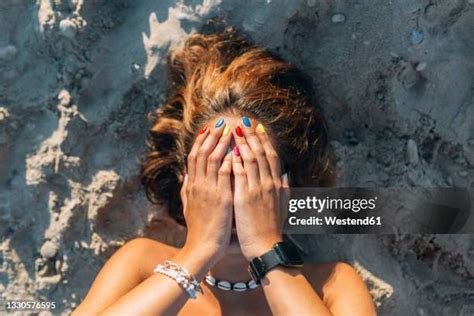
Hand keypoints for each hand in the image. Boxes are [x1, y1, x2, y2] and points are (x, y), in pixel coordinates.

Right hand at [180, 122, 232, 263]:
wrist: (202, 246)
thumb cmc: (198, 228)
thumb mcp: (187, 206)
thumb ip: (186, 189)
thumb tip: (186, 175)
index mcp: (191, 186)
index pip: (194, 157)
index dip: (201, 141)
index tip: (207, 128)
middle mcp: (198, 185)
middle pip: (202, 153)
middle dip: (212, 136)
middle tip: (220, 122)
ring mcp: (209, 191)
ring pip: (213, 159)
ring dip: (221, 143)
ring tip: (230, 130)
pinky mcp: (221, 198)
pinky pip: (224, 174)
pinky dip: (229, 161)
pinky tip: (235, 150)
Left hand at [232, 122, 288, 260]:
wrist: (266, 247)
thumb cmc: (272, 228)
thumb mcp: (283, 206)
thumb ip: (285, 188)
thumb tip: (286, 174)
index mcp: (277, 184)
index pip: (271, 156)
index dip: (264, 140)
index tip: (258, 128)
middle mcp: (269, 184)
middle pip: (261, 153)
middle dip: (252, 136)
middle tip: (244, 121)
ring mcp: (257, 190)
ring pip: (251, 160)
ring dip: (242, 143)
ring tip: (234, 130)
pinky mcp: (245, 198)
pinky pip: (240, 175)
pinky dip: (236, 162)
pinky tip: (229, 151)